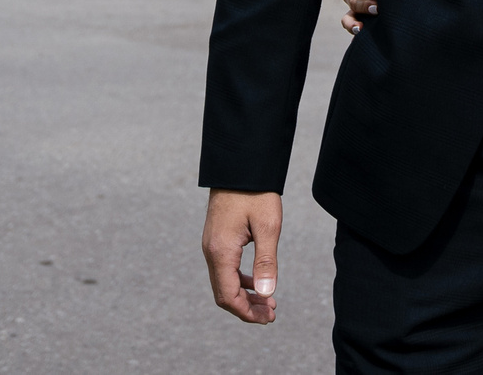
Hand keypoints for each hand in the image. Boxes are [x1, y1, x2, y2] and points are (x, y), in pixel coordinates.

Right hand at [202, 190, 281, 323]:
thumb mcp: (268, 227)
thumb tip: (267, 294)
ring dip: (244, 295)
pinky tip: (257, 282)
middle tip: (271, 314)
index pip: (228, 296)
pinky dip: (240, 280)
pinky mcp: (216, 239)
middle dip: (247, 307)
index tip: (268, 317)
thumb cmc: (256, 193)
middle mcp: (211, 251)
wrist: (240, 165)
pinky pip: (224, 269)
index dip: (247, 312)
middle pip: (224, 293)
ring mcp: (211, 245)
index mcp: (221, 251)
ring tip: (268, 302)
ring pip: (223, 282)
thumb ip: (266, 262)